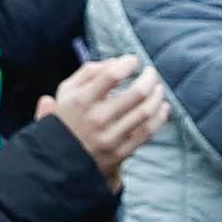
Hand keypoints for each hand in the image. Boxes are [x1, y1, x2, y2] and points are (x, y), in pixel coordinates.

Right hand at [50, 53, 169, 178]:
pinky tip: (163, 107)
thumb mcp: (66, 91)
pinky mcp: (119, 153)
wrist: (57, 160)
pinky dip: (159, 118)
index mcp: (81, 101)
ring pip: (145, 113)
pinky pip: (147, 133)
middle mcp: (96, 119)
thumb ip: (88, 72)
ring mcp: (109, 138)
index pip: (111, 76)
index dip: (127, 64)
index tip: (133, 60)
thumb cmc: (65, 119)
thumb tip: (116, 62)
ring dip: (157, 97)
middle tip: (151, 73)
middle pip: (135, 93)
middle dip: (149, 78)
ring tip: (158, 88)